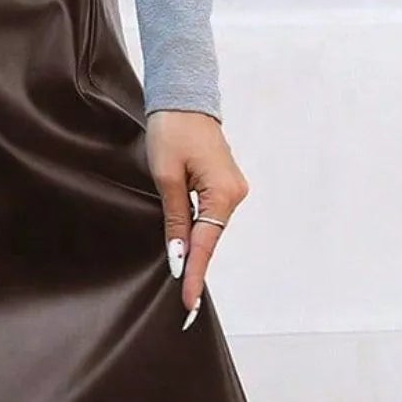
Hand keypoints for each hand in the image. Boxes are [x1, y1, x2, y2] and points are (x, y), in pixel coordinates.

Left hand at [145, 110, 248, 328]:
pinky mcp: (224, 184)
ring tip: (183, 282)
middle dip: (194, 267)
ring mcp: (232, 189)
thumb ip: (175, 219)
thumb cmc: (172, 130)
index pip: (205, 244)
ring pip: (209, 229)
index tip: (188, 303)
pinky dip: (197, 233)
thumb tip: (178, 256)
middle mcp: (235, 194)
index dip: (193, 275)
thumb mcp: (166, 177)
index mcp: (224, 193)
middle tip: (184, 304)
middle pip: (210, 239)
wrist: (183, 97)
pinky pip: (209, 216)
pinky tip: (186, 250)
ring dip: (194, 250)